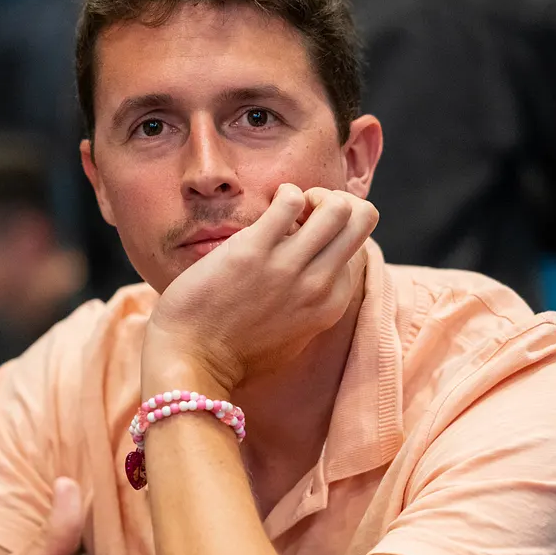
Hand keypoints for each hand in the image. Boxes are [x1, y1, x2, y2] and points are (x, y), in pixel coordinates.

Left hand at [143, 184, 377, 392]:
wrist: (192, 361)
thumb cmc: (235, 353)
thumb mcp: (293, 336)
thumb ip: (312, 306)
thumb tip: (317, 274)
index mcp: (330, 305)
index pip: (358, 248)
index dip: (335, 233)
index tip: (306, 238)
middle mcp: (318, 285)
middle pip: (363, 219)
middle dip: (339, 203)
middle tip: (309, 212)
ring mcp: (288, 267)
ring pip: (337, 207)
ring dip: (315, 195)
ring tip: (291, 206)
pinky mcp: (254, 250)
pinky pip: (290, 200)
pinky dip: (285, 193)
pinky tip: (269, 204)